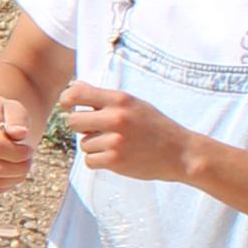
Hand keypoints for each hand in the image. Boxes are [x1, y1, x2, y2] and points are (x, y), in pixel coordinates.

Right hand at [0, 94, 39, 191]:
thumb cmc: (7, 115)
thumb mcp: (15, 109)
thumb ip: (18, 118)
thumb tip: (19, 133)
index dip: (19, 153)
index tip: (29, 148)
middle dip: (22, 167)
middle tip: (29, 157)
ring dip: (17, 177)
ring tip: (22, 164)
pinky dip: (8, 185)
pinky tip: (13, 172)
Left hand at [60, 83, 196, 184]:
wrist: (181, 153)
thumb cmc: (155, 127)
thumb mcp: (134, 104)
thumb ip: (105, 98)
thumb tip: (76, 87)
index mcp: (120, 100)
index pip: (77, 93)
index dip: (67, 100)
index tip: (68, 106)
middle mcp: (116, 118)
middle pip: (73, 121)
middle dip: (81, 127)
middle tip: (97, 130)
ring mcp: (115, 140)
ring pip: (83, 144)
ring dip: (94, 147)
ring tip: (116, 145)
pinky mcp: (115, 161)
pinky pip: (89, 161)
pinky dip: (98, 161)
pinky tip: (115, 157)